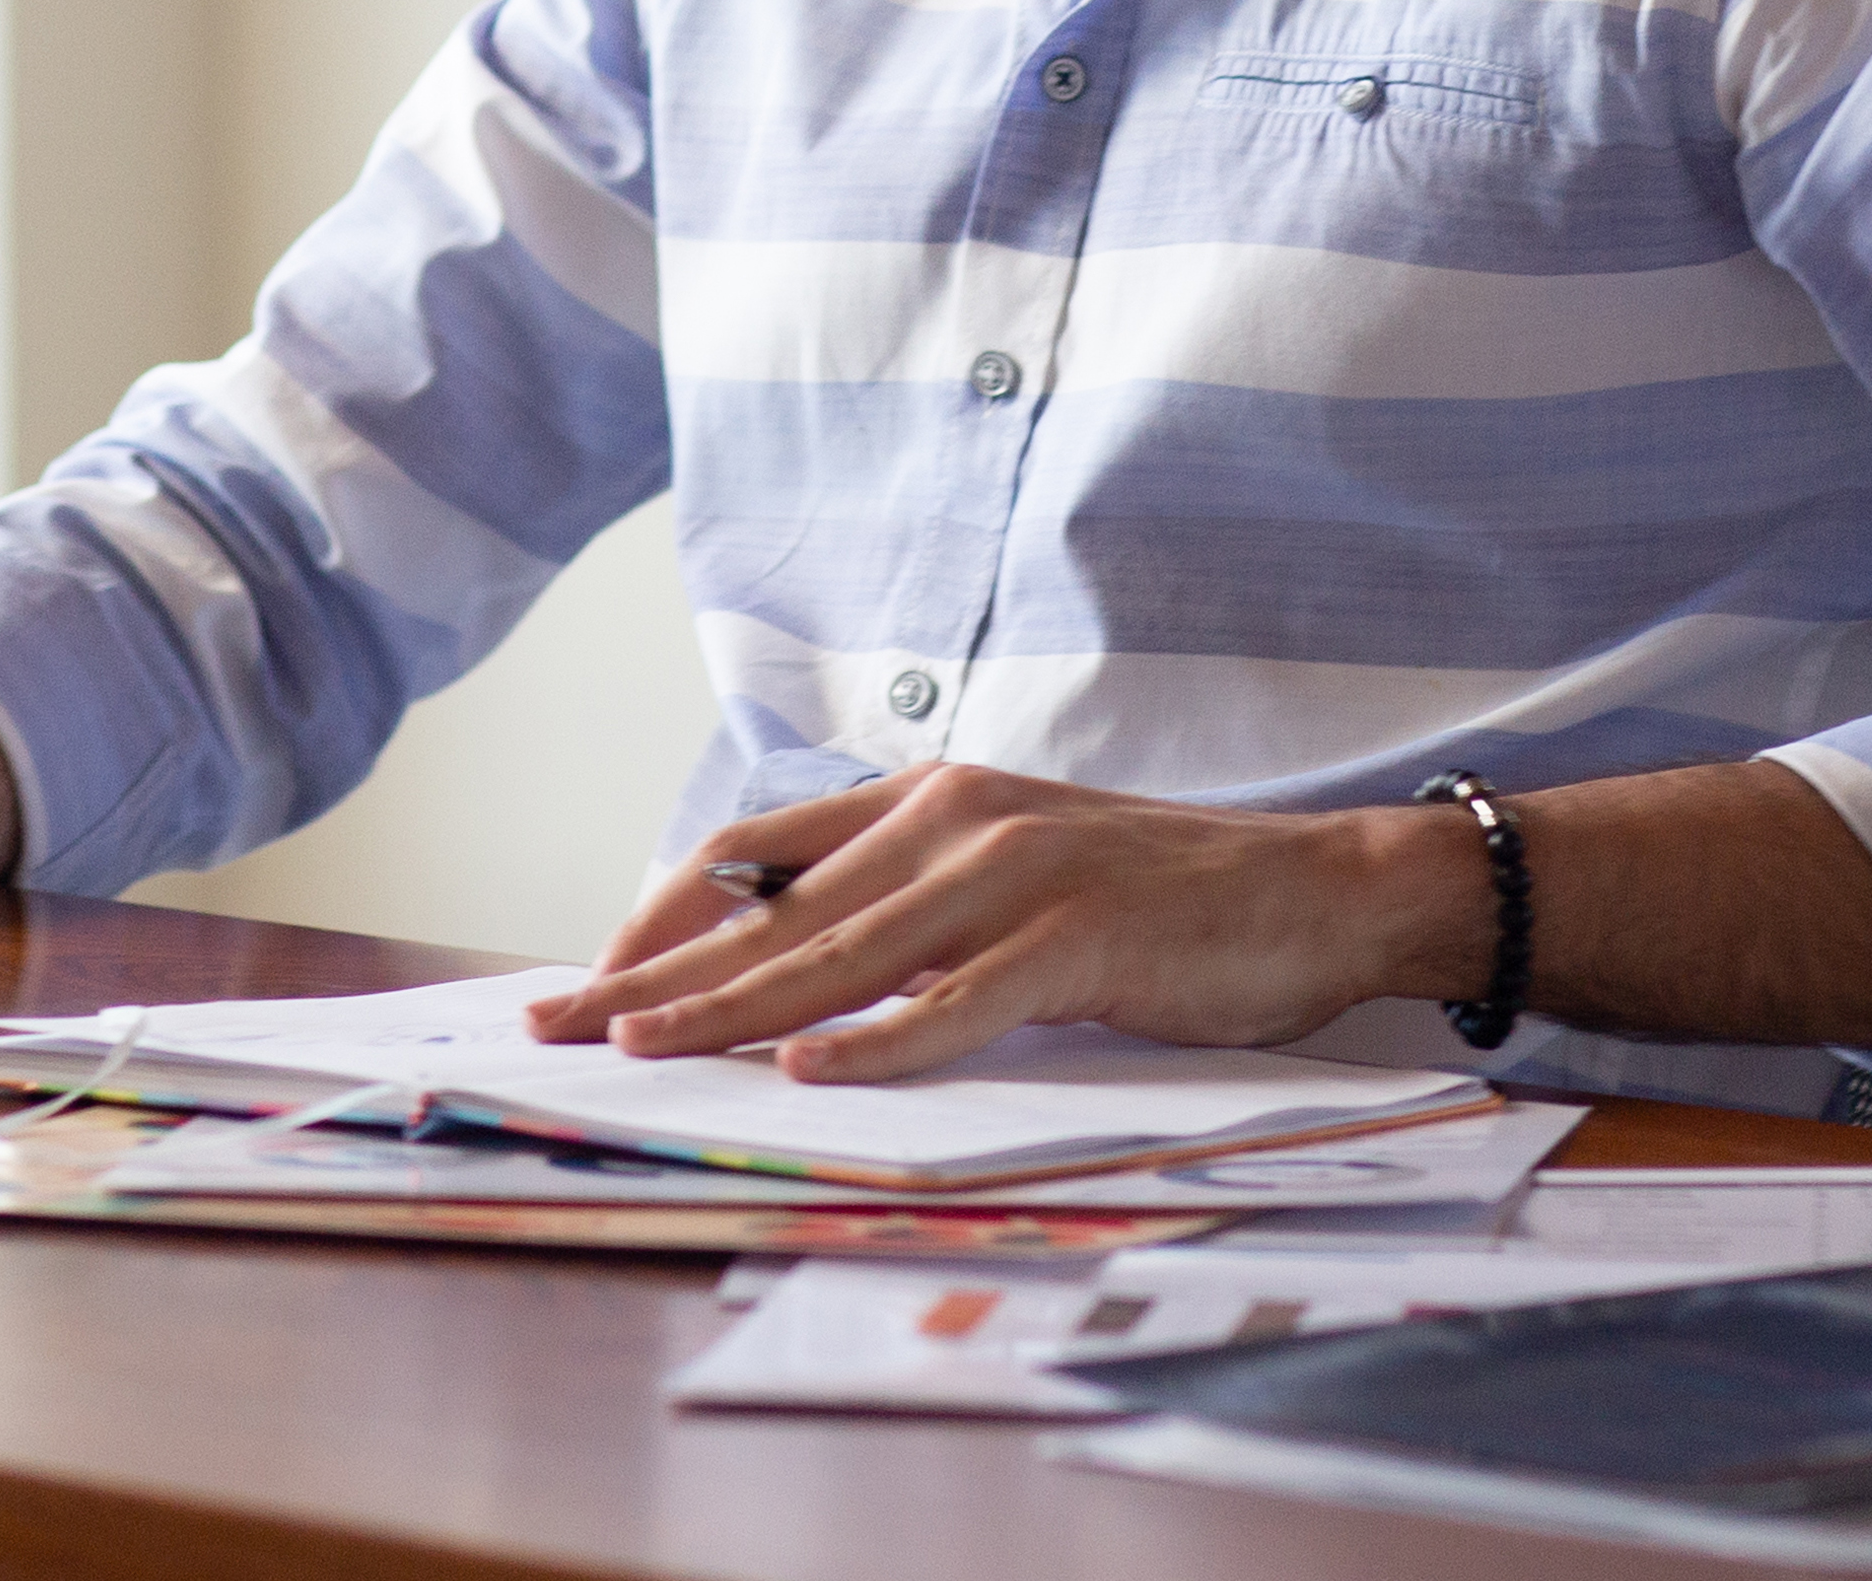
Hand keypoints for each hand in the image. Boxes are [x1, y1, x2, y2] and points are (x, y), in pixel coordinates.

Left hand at [519, 763, 1472, 1084]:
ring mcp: (1011, 874)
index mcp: (921, 800)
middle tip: (563, 1027)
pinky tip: (814, 1072)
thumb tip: (781, 976)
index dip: (662, 917)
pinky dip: (882, 1041)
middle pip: (771, 910)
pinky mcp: (1075, 938)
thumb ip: (902, 906)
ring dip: (733, 1009)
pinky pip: (957, 999)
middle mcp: (948, 821)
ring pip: (840, 953)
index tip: (590, 981)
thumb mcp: (1001, 877)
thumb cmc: (1149, 899)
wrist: (1308, 889)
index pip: (751, 855)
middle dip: (657, 975)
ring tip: (646, 1050)